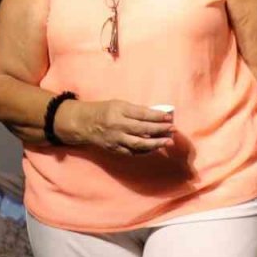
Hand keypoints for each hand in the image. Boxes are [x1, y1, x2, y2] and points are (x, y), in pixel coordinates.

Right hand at [54, 99, 173, 154]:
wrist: (83, 123)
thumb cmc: (104, 110)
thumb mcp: (118, 104)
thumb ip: (135, 111)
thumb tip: (156, 116)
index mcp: (119, 110)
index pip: (142, 114)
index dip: (157, 116)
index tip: (169, 117)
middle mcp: (118, 125)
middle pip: (143, 129)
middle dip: (160, 129)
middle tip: (173, 129)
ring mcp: (116, 138)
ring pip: (139, 143)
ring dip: (156, 143)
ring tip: (168, 141)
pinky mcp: (115, 149)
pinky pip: (133, 151)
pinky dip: (145, 150)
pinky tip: (154, 147)